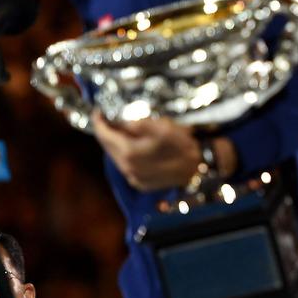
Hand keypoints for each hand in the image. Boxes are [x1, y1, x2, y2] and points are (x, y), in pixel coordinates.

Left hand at [91, 111, 205, 190]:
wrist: (199, 166)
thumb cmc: (183, 143)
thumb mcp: (164, 126)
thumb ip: (140, 123)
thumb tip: (121, 122)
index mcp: (131, 153)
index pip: (106, 137)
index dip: (100, 123)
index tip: (98, 113)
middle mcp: (129, 169)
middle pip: (108, 148)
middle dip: (105, 133)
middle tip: (106, 120)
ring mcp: (134, 179)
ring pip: (115, 158)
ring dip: (114, 144)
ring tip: (118, 131)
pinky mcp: (140, 184)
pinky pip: (125, 167)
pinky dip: (124, 156)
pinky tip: (131, 146)